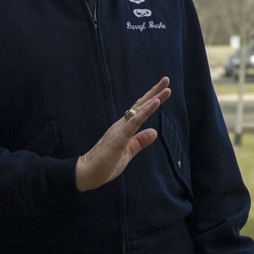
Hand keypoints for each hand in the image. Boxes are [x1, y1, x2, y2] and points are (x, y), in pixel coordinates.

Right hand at [75, 77, 171, 191]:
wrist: (86, 174)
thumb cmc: (105, 164)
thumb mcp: (128, 152)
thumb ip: (140, 141)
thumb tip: (154, 132)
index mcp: (124, 128)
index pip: (140, 110)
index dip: (152, 99)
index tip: (164, 89)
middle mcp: (122, 125)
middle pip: (140, 105)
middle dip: (155, 92)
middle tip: (166, 79)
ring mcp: (120, 130)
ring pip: (139, 111)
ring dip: (153, 99)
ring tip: (166, 89)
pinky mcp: (119, 138)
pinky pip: (134, 122)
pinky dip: (146, 112)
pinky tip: (155, 103)